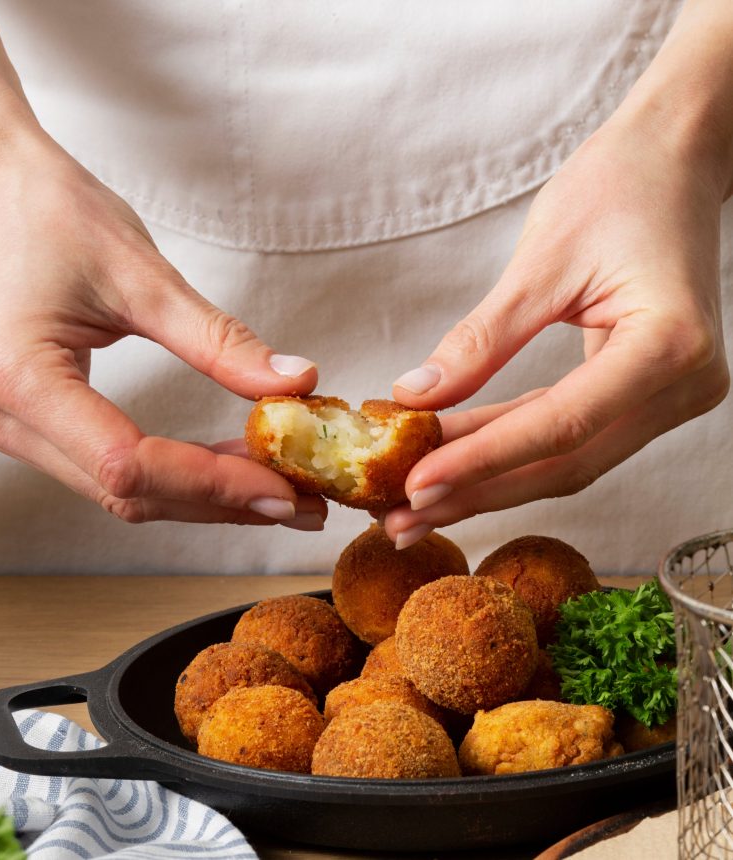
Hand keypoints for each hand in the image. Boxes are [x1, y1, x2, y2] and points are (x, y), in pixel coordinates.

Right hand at [0, 131, 325, 528]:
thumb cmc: (47, 210)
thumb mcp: (140, 274)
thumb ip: (218, 339)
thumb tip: (295, 382)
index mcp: (21, 378)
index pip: (130, 463)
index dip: (215, 483)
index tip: (285, 488)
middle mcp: (1, 417)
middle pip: (128, 493)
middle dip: (221, 501)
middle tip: (300, 501)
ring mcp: (8, 425)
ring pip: (119, 490)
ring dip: (201, 493)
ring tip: (274, 485)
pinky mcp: (29, 421)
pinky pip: (106, 467)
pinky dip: (172, 473)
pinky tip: (223, 464)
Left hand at [386, 105, 729, 547]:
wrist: (674, 158)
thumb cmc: (620, 187)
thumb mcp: (542, 260)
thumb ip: (482, 339)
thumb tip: (416, 397)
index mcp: (667, 347)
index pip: (561, 424)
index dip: (482, 460)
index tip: (415, 483)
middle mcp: (680, 388)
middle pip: (564, 462)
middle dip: (477, 490)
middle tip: (402, 515)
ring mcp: (667, 397)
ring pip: (565, 459)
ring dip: (487, 480)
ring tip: (416, 501)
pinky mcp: (643, 395)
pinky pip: (569, 434)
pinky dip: (509, 448)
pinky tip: (456, 460)